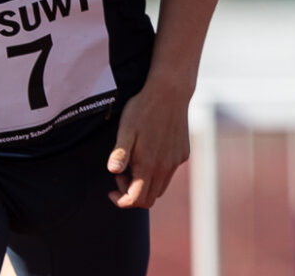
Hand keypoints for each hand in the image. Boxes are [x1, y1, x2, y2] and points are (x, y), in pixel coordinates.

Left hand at [106, 83, 191, 208]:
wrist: (169, 93)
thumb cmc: (142, 109)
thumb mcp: (125, 130)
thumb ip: (120, 153)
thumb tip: (113, 171)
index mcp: (149, 165)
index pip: (136, 200)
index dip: (121, 201)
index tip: (111, 190)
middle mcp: (165, 168)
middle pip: (149, 199)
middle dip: (131, 194)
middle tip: (120, 175)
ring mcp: (176, 162)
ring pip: (160, 188)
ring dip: (144, 184)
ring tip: (132, 163)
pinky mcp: (182, 154)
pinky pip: (169, 173)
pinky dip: (156, 173)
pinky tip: (147, 153)